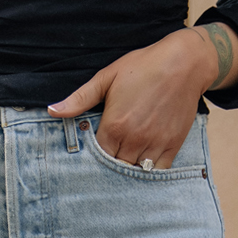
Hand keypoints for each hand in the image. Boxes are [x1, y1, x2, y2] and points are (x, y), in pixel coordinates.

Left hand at [48, 23, 237, 167]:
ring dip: (127, 173)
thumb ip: (79, 99)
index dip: (91, 159)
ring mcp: (154, 145)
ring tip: (121, 168)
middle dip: (108, 169)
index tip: (89, 157)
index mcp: (114, 126)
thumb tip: (53, 110)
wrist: (185, 63)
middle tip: (103, 166)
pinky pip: (158, 171)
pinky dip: (149, 173)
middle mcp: (133, 140)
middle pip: (114, 169)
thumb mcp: (107, 77)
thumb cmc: (144, 66)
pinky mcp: (172, 146)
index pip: (96, 157)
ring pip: (135, 174)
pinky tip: (141, 168)